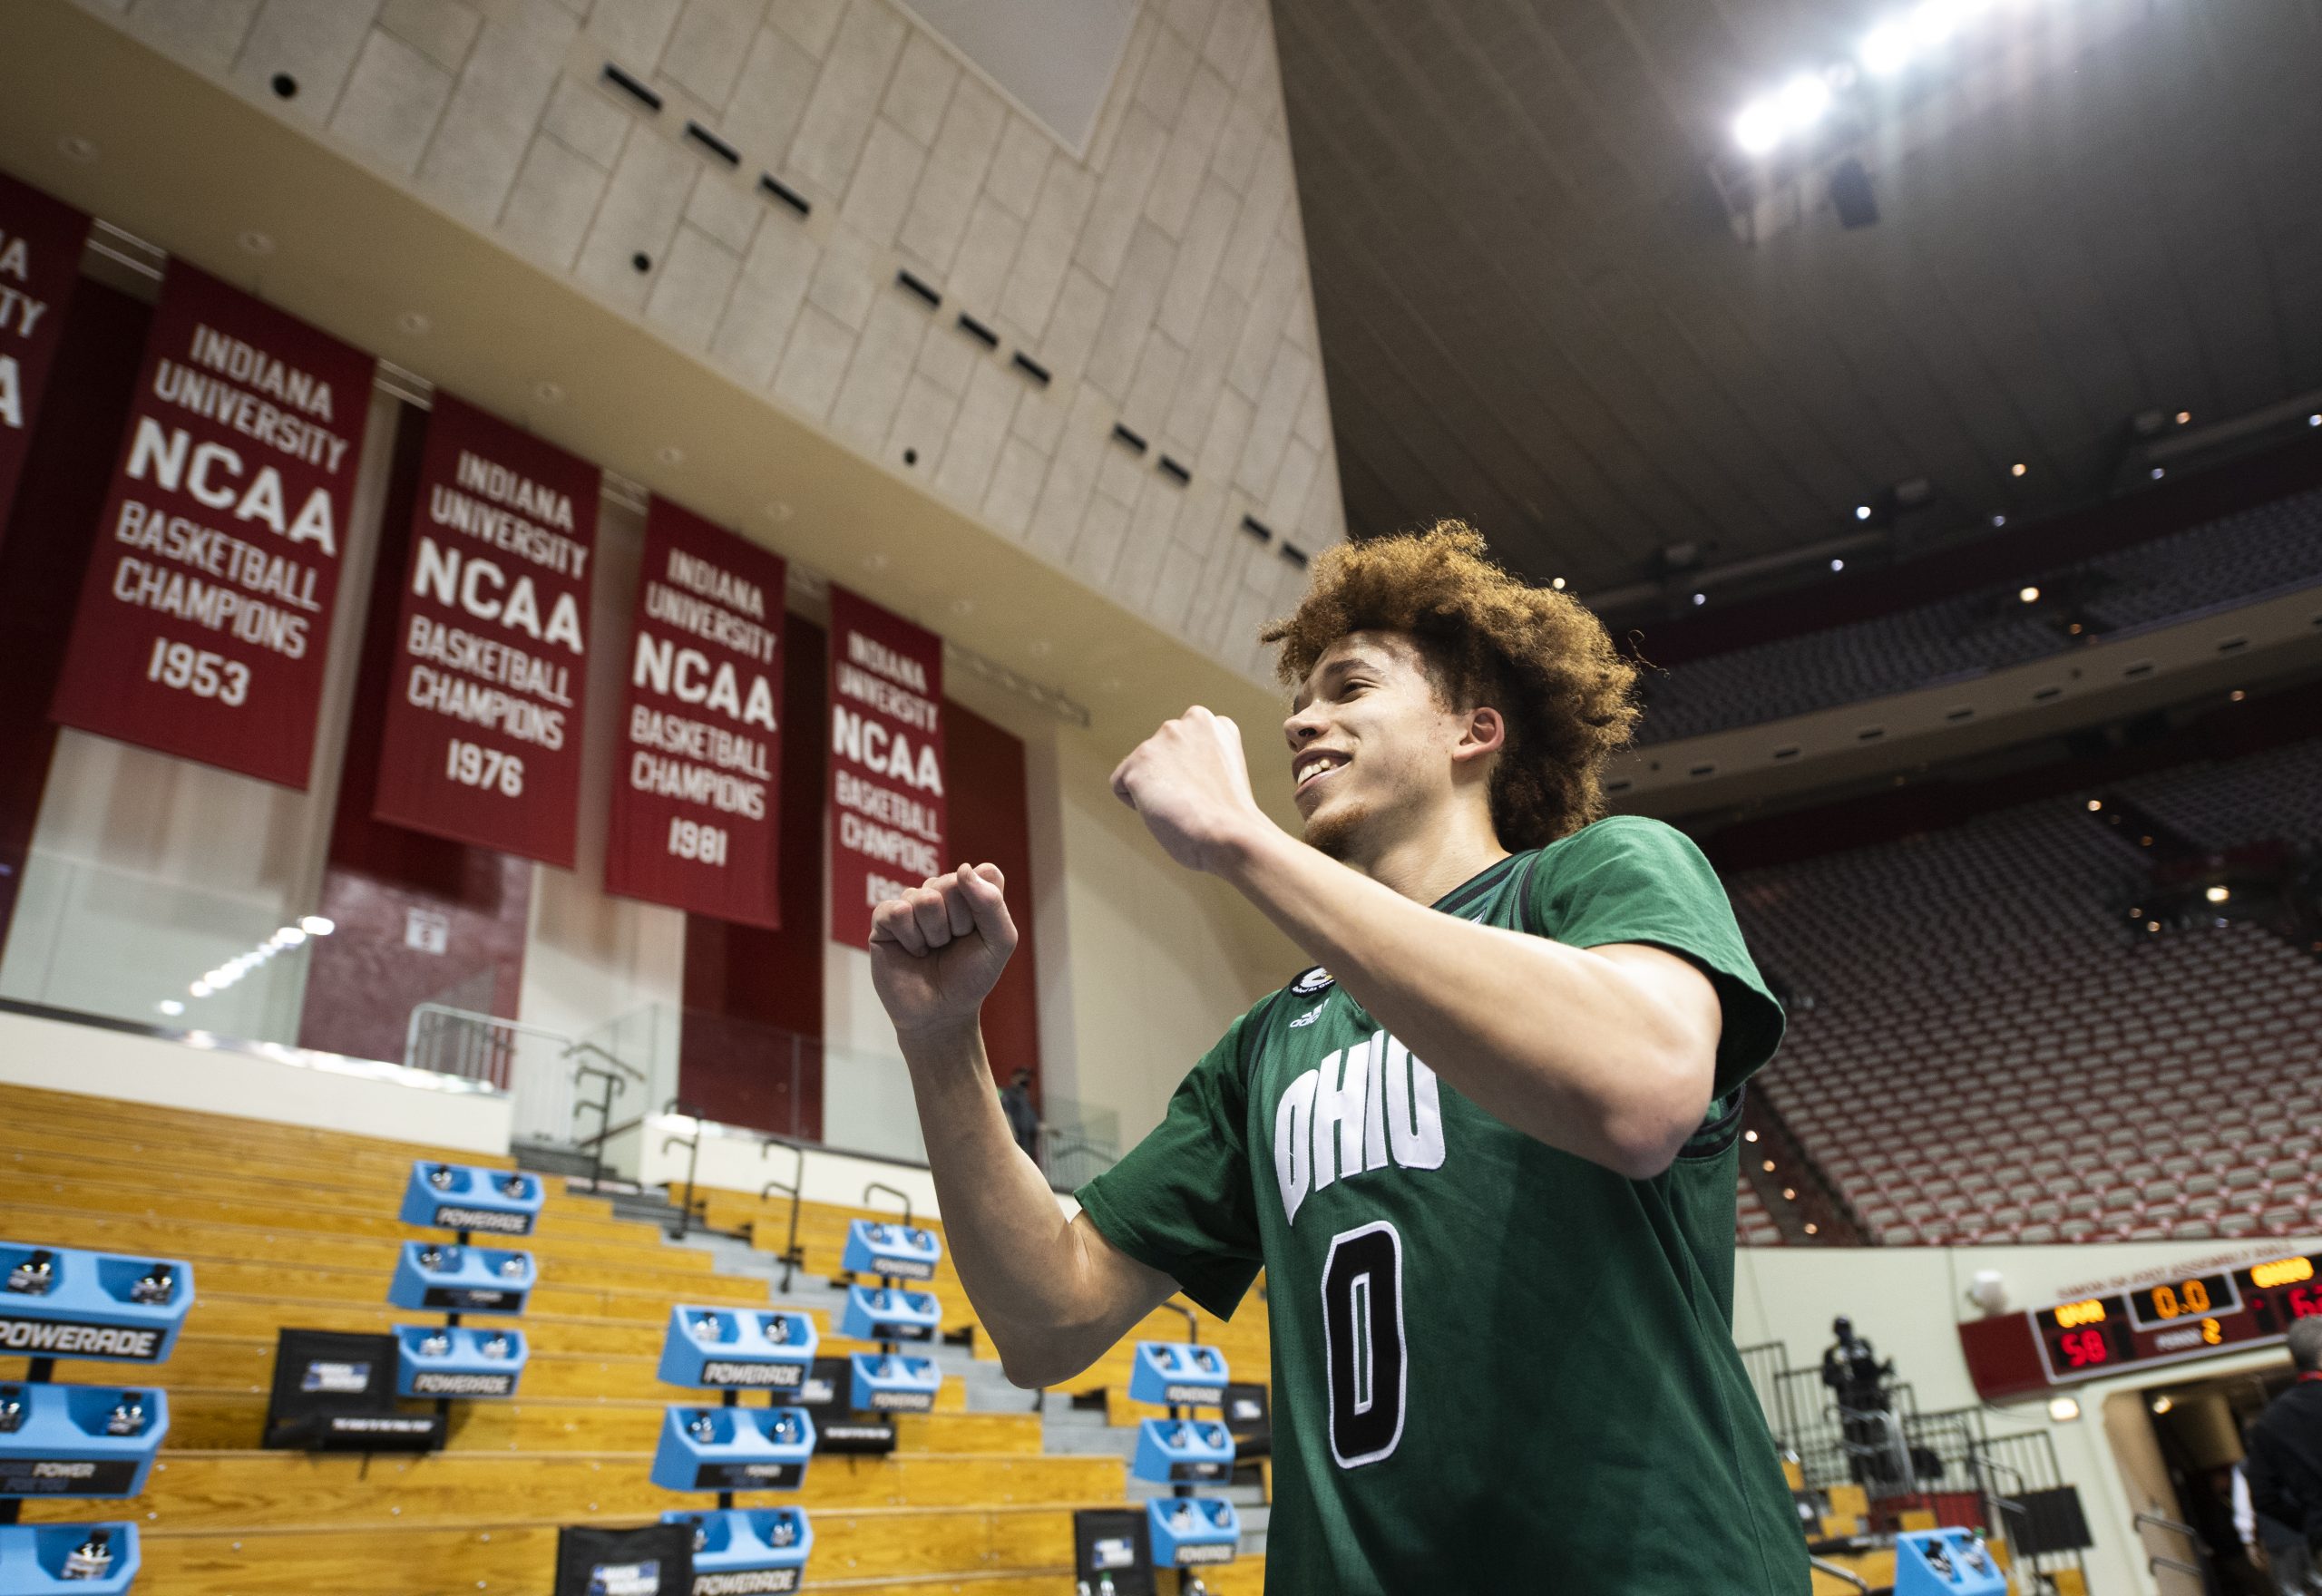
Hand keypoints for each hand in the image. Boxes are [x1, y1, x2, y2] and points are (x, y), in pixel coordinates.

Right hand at [869, 863, 1016, 1039]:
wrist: (941, 1013)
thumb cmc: (971, 977)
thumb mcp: (999, 942)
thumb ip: (992, 903)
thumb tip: (962, 869)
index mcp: (971, 890)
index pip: (983, 873)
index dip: (985, 905)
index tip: (981, 932)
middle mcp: (941, 891)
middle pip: (953, 883)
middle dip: (959, 922)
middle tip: (954, 944)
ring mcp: (911, 902)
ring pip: (925, 898)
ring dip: (935, 934)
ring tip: (932, 949)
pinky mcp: (884, 918)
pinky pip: (898, 911)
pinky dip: (911, 939)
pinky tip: (913, 951)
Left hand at [1108, 706, 1272, 873]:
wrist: (1229, 835)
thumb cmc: (1229, 817)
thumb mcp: (1222, 770)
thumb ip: (1198, 757)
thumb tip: (1168, 769)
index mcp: (1211, 723)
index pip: (1181, 747)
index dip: (1191, 775)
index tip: (1209, 791)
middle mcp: (1186, 721)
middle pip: (1158, 756)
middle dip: (1169, 779)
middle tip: (1196, 801)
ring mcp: (1161, 739)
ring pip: (1140, 772)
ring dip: (1154, 792)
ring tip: (1182, 805)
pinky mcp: (1138, 761)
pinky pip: (1120, 787)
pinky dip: (1136, 804)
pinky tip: (1164, 809)